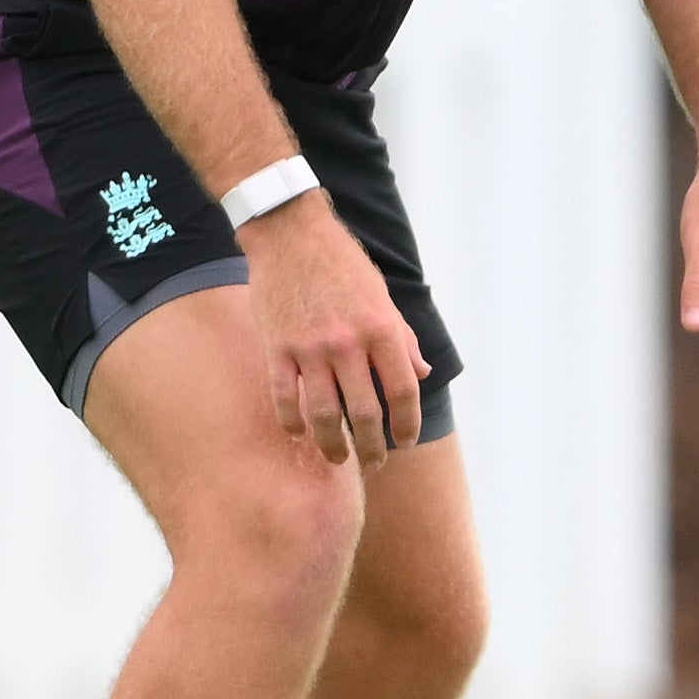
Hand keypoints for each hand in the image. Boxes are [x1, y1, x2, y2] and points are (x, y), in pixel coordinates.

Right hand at [245, 191, 428, 461]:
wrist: (290, 235)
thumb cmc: (342, 265)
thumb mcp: (383, 296)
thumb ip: (402, 338)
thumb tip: (422, 374)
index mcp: (382, 329)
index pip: (403, 391)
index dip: (407, 424)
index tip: (406, 441)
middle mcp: (349, 343)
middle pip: (364, 412)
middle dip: (372, 446)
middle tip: (375, 463)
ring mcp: (309, 348)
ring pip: (322, 413)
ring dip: (331, 444)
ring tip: (338, 458)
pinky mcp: (276, 347)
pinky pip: (283, 397)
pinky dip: (291, 422)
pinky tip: (297, 434)